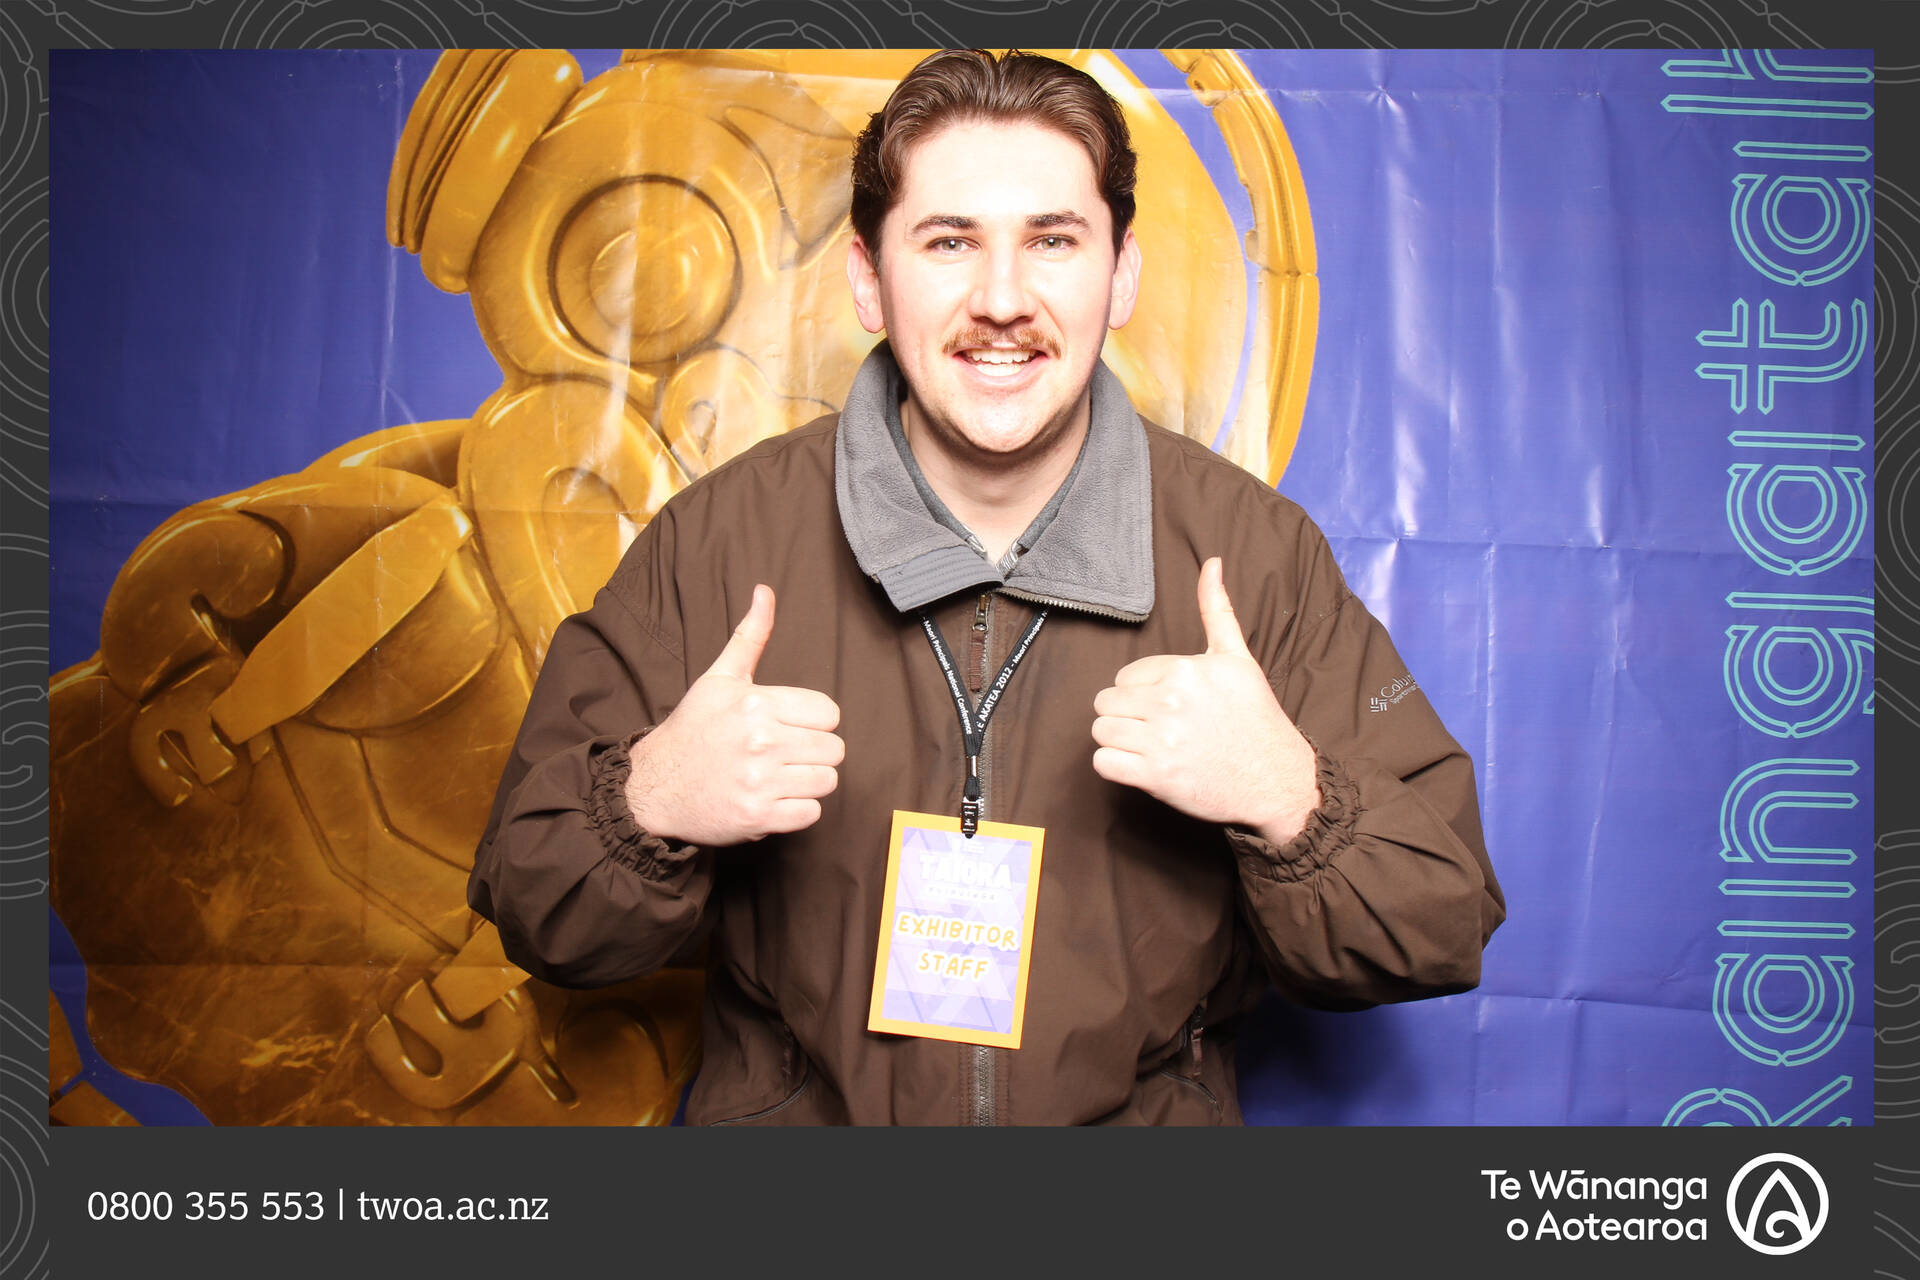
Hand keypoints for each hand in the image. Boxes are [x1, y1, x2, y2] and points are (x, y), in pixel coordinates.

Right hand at [626, 585, 843, 844]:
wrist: (652, 786)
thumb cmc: (692, 729)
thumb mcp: (719, 678)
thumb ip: (750, 636)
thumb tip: (765, 591)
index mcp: (756, 703)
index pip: (829, 713)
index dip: (814, 721)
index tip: (791, 726)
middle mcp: (761, 741)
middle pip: (833, 748)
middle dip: (814, 752)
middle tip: (785, 753)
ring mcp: (760, 782)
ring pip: (826, 781)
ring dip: (807, 781)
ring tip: (779, 776)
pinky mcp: (758, 818)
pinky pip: (811, 814)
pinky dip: (796, 810)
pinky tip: (772, 798)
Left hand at [1091, 557, 1319, 843]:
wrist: (1277, 779)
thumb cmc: (1256, 717)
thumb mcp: (1239, 658)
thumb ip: (1217, 611)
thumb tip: (1212, 562)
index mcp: (1184, 670)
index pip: (1126, 676)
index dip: (1143, 692)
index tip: (1170, 706)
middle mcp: (1169, 702)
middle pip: (1106, 701)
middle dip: (1126, 714)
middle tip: (1156, 726)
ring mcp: (1161, 741)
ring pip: (1101, 730)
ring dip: (1119, 740)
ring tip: (1149, 745)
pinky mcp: (1155, 776)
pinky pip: (1104, 763)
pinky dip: (1116, 766)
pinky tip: (1141, 765)